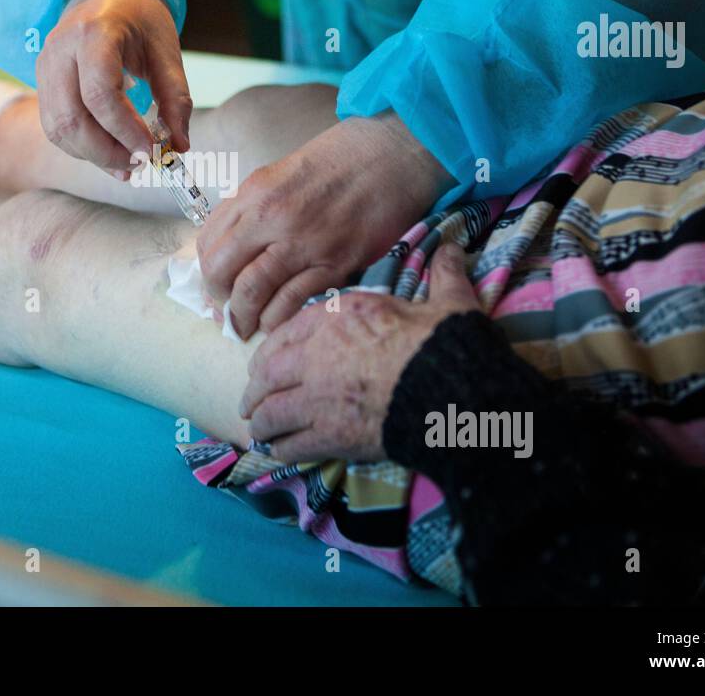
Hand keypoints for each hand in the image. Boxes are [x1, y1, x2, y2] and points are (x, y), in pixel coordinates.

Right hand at [35, 0, 191, 176]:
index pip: (99, 93)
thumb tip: (179, 147)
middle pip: (71, 118)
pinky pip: (55, 127)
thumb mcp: (166, 51)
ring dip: (92, 155)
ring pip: (58, 129)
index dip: (124, 129)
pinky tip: (108, 152)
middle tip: (139, 164)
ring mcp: (44, 67)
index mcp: (94, 32)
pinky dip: (81, 147)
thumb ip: (175, 98)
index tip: (151, 150)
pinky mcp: (41, 83)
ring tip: (127, 164)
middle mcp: (60, 49)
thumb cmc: (140, 21)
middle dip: (106, 152)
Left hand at [196, 112, 450, 339]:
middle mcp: (272, 218)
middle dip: (218, 298)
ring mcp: (304, 242)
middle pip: (221, 271)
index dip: (205, 272)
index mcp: (255, 193)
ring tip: (245, 327)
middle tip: (226, 311)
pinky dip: (278, 319)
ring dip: (243, 316)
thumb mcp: (282, 173)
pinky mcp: (336, 263)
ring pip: (252, 292)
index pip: (209, 243)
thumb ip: (254, 208)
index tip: (214, 286)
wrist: (394, 154)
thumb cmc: (341, 160)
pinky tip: (276, 323)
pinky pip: (293, 302)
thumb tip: (232, 247)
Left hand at [241, 243, 478, 462]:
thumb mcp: (446, 301)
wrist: (453, 392)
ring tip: (260, 431)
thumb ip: (441, 276)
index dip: (271, 351)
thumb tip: (453, 250)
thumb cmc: (446, 344)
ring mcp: (319, 397)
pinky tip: (281, 452)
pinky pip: (292, 444)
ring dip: (263, 423)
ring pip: (272, 412)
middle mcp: (318, 354)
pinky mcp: (330, 435)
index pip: (288, 331)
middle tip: (251, 402)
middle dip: (255, 390)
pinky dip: (282, 449)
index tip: (265, 362)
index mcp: (340, 317)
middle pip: (268, 374)